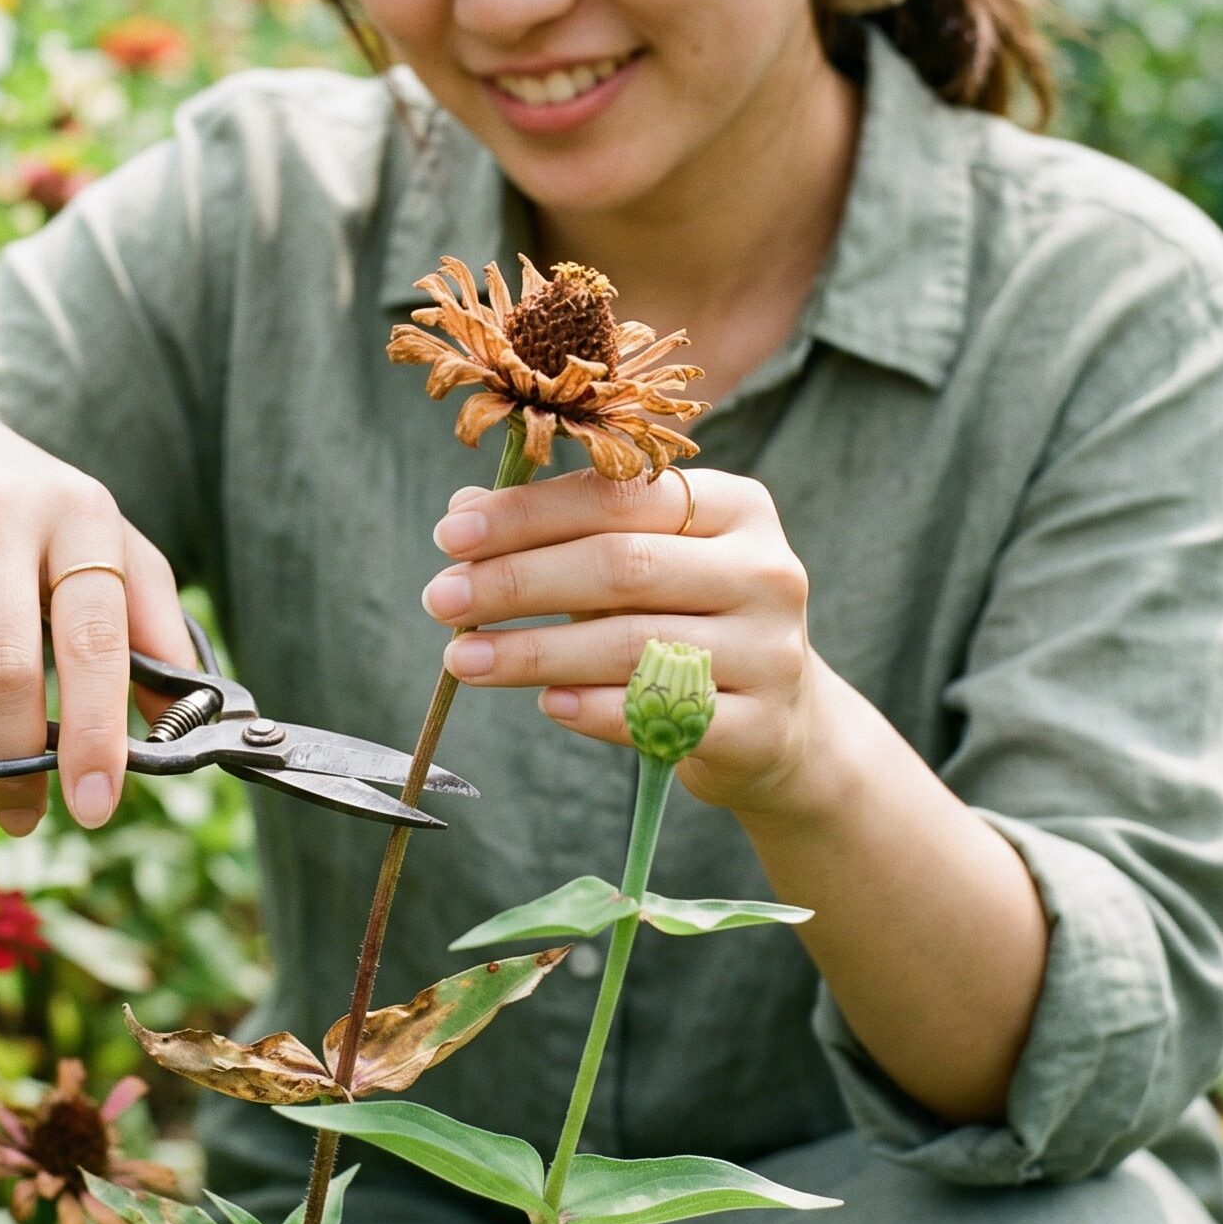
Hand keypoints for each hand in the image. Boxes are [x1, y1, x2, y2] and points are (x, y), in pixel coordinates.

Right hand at [0, 402, 197, 836]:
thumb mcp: (108, 546)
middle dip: (15, 768)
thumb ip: (152, 625)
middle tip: (23, 816)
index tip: (95, 808)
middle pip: (4, 671)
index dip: (95, 734)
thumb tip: (184, 724)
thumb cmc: (36, 519)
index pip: (95, 639)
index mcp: (79, 512)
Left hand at [422, 466, 836, 819]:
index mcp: (734, 506)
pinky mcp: (761, 727)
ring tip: (461, 659)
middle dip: (518, 581)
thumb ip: (560, 532)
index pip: (617, 496)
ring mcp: (771, 650)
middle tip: (440, 598)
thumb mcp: (637, 563)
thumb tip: (462, 513)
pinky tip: (543, 703)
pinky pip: (658, 715)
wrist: (782, 727)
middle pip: (622, 565)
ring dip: (533, 652)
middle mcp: (764, 569)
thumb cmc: (687, 624)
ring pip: (632, 643)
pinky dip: (591, 709)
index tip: (450, 535)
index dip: (527, 513)